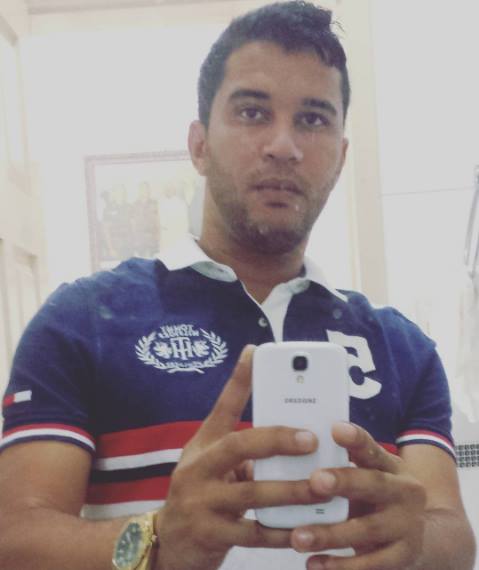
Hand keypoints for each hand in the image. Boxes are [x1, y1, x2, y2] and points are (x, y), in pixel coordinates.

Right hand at [155, 345, 319, 569]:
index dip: (239, 379)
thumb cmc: (203, 493)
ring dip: (290, 490)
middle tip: (312, 439)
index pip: (222, 406)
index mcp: (204, 446)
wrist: (168, 542)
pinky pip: (251, 534)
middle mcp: (197, 468)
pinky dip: (279, 533)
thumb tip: (294, 434)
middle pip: (238, 445)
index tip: (256, 352)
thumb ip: (246, 450)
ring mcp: (200, 502)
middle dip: (277, 440)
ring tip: (321, 488)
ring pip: (250, 493)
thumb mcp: (212, 463)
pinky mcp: (207, 535)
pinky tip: (302, 531)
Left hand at [291, 422, 426, 569]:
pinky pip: (371, 564)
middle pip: (374, 484)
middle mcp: (405, 492)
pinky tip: (313, 564)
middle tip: (314, 481)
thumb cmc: (378, 495)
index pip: (373, 448)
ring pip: (368, 529)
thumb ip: (345, 461)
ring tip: (298, 537)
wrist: (426, 535)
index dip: (356, 439)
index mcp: (392, 466)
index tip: (335, 428)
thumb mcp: (371, 473)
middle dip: (344, 482)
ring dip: (331, 534)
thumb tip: (298, 442)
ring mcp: (407, 526)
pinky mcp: (404, 557)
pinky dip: (341, 566)